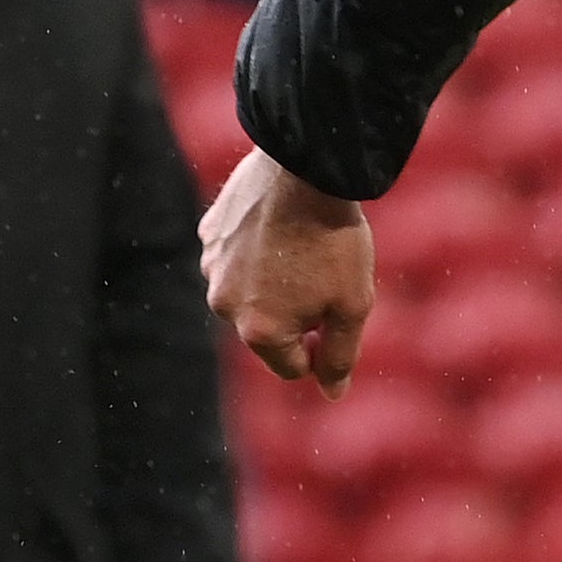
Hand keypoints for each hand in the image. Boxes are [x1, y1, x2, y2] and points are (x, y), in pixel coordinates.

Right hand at [202, 147, 379, 397]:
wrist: (307, 167)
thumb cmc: (336, 240)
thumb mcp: (353, 305)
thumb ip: (341, 356)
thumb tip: (332, 394)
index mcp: (260, 331)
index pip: (293, 367)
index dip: (323, 351)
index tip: (339, 317)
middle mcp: (224, 305)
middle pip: (266, 331)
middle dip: (296, 316)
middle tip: (325, 277)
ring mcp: (211, 267)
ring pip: (247, 292)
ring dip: (273, 283)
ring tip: (303, 249)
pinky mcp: (208, 234)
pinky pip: (234, 256)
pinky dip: (254, 251)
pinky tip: (280, 227)